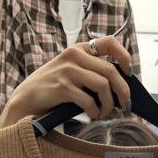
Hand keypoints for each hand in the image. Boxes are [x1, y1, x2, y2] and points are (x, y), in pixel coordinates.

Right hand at [0, 36, 131, 129]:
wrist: (27, 98)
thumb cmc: (53, 89)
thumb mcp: (73, 74)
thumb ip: (92, 77)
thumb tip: (119, 94)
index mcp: (79, 49)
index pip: (109, 43)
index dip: (124, 56)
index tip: (129, 72)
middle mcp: (74, 55)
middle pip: (111, 71)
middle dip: (123, 91)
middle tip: (126, 106)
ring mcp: (68, 71)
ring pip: (103, 86)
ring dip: (109, 104)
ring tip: (105, 113)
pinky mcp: (63, 87)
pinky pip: (89, 101)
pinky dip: (95, 111)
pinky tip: (93, 115)